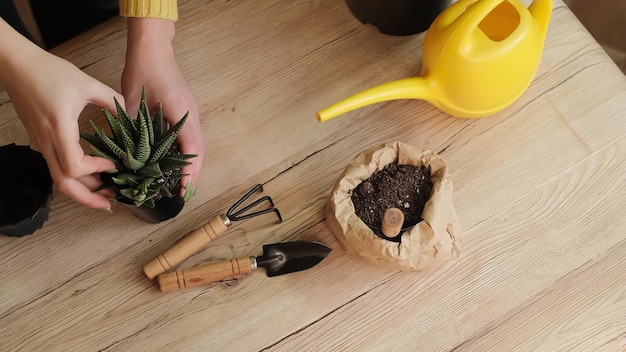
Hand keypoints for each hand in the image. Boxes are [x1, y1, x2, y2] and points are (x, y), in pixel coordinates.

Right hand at [0, 19, 121, 208]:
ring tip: (106, 191)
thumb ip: (111, 100)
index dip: (95, 171)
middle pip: (64, 184)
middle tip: (111, 201)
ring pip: (59, 178)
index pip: (73, 167)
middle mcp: (47, 142)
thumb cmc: (49, 72)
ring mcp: (42, 144)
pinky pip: (56, 167)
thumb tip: (130, 115)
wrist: (17, 66)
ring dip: (83, 189)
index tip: (114, 165)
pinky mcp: (41, 141)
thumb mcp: (87, 83)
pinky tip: (92, 174)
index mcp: (59, 129)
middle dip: (88, 197)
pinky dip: (75, 177)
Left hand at [122, 18, 203, 199]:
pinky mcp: (187, 111)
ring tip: (182, 184)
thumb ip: (132, 127)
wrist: (153, 46)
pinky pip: (191, 137)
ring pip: (197, 144)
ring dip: (193, 165)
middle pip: (199, 150)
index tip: (184, 188)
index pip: (191, 146)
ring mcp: (191, 112)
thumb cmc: (143, 68)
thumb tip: (127, 154)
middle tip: (184, 194)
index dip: (189, 169)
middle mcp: (190, 113)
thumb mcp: (132, 100)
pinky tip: (177, 163)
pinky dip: (188, 153)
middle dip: (194, 173)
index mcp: (179, 110)